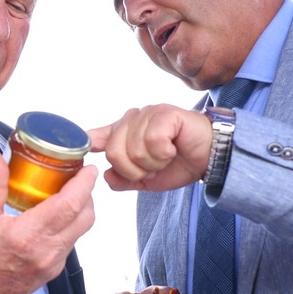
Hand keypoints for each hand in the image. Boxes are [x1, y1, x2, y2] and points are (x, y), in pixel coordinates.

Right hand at [0, 150, 97, 293]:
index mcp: (27, 235)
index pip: (70, 204)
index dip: (84, 184)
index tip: (88, 170)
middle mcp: (45, 252)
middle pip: (84, 218)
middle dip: (87, 195)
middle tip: (78, 179)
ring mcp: (51, 266)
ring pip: (79, 233)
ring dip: (78, 212)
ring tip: (65, 196)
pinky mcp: (50, 274)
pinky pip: (69, 246)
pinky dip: (68, 228)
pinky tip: (52, 219)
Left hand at [90, 105, 213, 192]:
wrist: (210, 158)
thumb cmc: (178, 164)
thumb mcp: (146, 179)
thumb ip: (124, 179)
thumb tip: (106, 176)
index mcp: (123, 133)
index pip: (95, 137)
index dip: (86, 144)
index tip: (83, 149)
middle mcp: (131, 120)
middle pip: (114, 152)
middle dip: (135, 171)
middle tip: (152, 169)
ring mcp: (147, 114)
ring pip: (134, 149)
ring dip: (153, 164)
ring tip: (166, 158)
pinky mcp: (165, 114)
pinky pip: (153, 140)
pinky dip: (164, 153)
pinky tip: (173, 149)